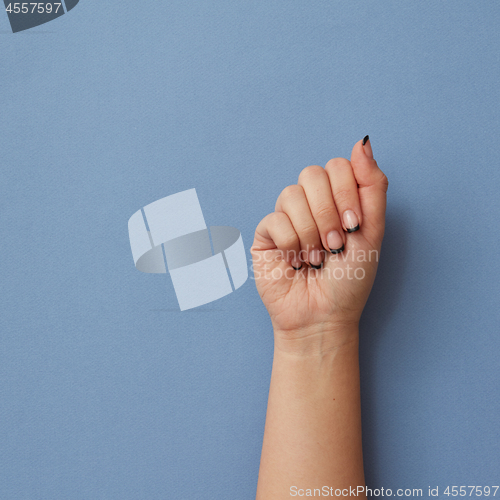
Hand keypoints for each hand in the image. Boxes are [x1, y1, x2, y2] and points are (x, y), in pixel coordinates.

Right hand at [251, 137, 388, 352]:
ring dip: (310, 232)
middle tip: (335, 244)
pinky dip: (291, 243)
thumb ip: (372, 185)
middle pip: (312, 174)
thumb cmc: (350, 279)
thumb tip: (362, 141)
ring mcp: (287, 217)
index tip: (354, 225)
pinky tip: (296, 261)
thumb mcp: (372, 231)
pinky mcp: (266, 234)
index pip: (338, 166)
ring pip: (291, 196)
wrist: (324, 315)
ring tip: (316, 257)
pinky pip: (275, 220)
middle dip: (328, 213)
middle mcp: (311, 203)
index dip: (346, 192)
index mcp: (338, 199)